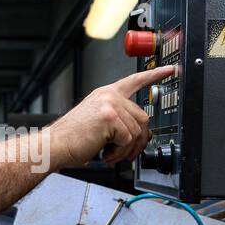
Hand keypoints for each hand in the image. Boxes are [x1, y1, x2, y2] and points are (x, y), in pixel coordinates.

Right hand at [48, 65, 173, 168]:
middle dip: (138, 141)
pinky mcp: (110, 117)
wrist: (55, 145)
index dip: (154, 76)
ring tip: (110, 153)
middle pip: (143, 117)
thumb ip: (119, 119)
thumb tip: (142, 133)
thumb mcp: (98, 122)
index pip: (134, 81)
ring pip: (137, 131)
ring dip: (126, 150)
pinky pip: (129, 140)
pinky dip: (119, 153)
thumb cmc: (73, 138)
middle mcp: (109, 96)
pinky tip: (106, 153)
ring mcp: (110, 104)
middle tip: (126, 153)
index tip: (169, 71)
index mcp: (106, 94)